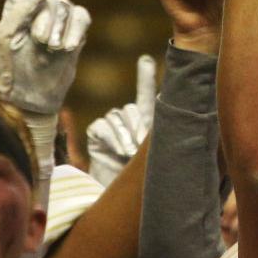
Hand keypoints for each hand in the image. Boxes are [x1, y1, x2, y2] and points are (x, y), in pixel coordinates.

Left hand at [0, 0, 91, 115]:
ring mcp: (59, 20)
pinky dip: (75, 31)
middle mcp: (39, 10)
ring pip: (65, 7)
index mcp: (16, 8)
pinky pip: (81, 17)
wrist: (33, 96)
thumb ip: (19, 10)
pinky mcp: (75, 31)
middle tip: (40, 43)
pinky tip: (67, 48)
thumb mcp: (6, 37)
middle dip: (45, 19)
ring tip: (51, 49)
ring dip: (58, 29)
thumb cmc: (13, 68)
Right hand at [86, 55, 155, 186]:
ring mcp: (110, 126)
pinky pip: (102, 126)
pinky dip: (111, 137)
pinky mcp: (96, 133)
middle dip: (136, 125)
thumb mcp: (156, 152)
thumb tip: (161, 107)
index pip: (145, 95)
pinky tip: (118, 150)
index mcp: (145, 121)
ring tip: (129, 152)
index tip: (145, 60)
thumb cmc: (146, 176)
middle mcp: (127, 120)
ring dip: (124, 133)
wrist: (123, 196)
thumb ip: (157, 132)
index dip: (145, 77)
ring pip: (117, 116)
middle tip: (140, 146)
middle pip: (130, 109)